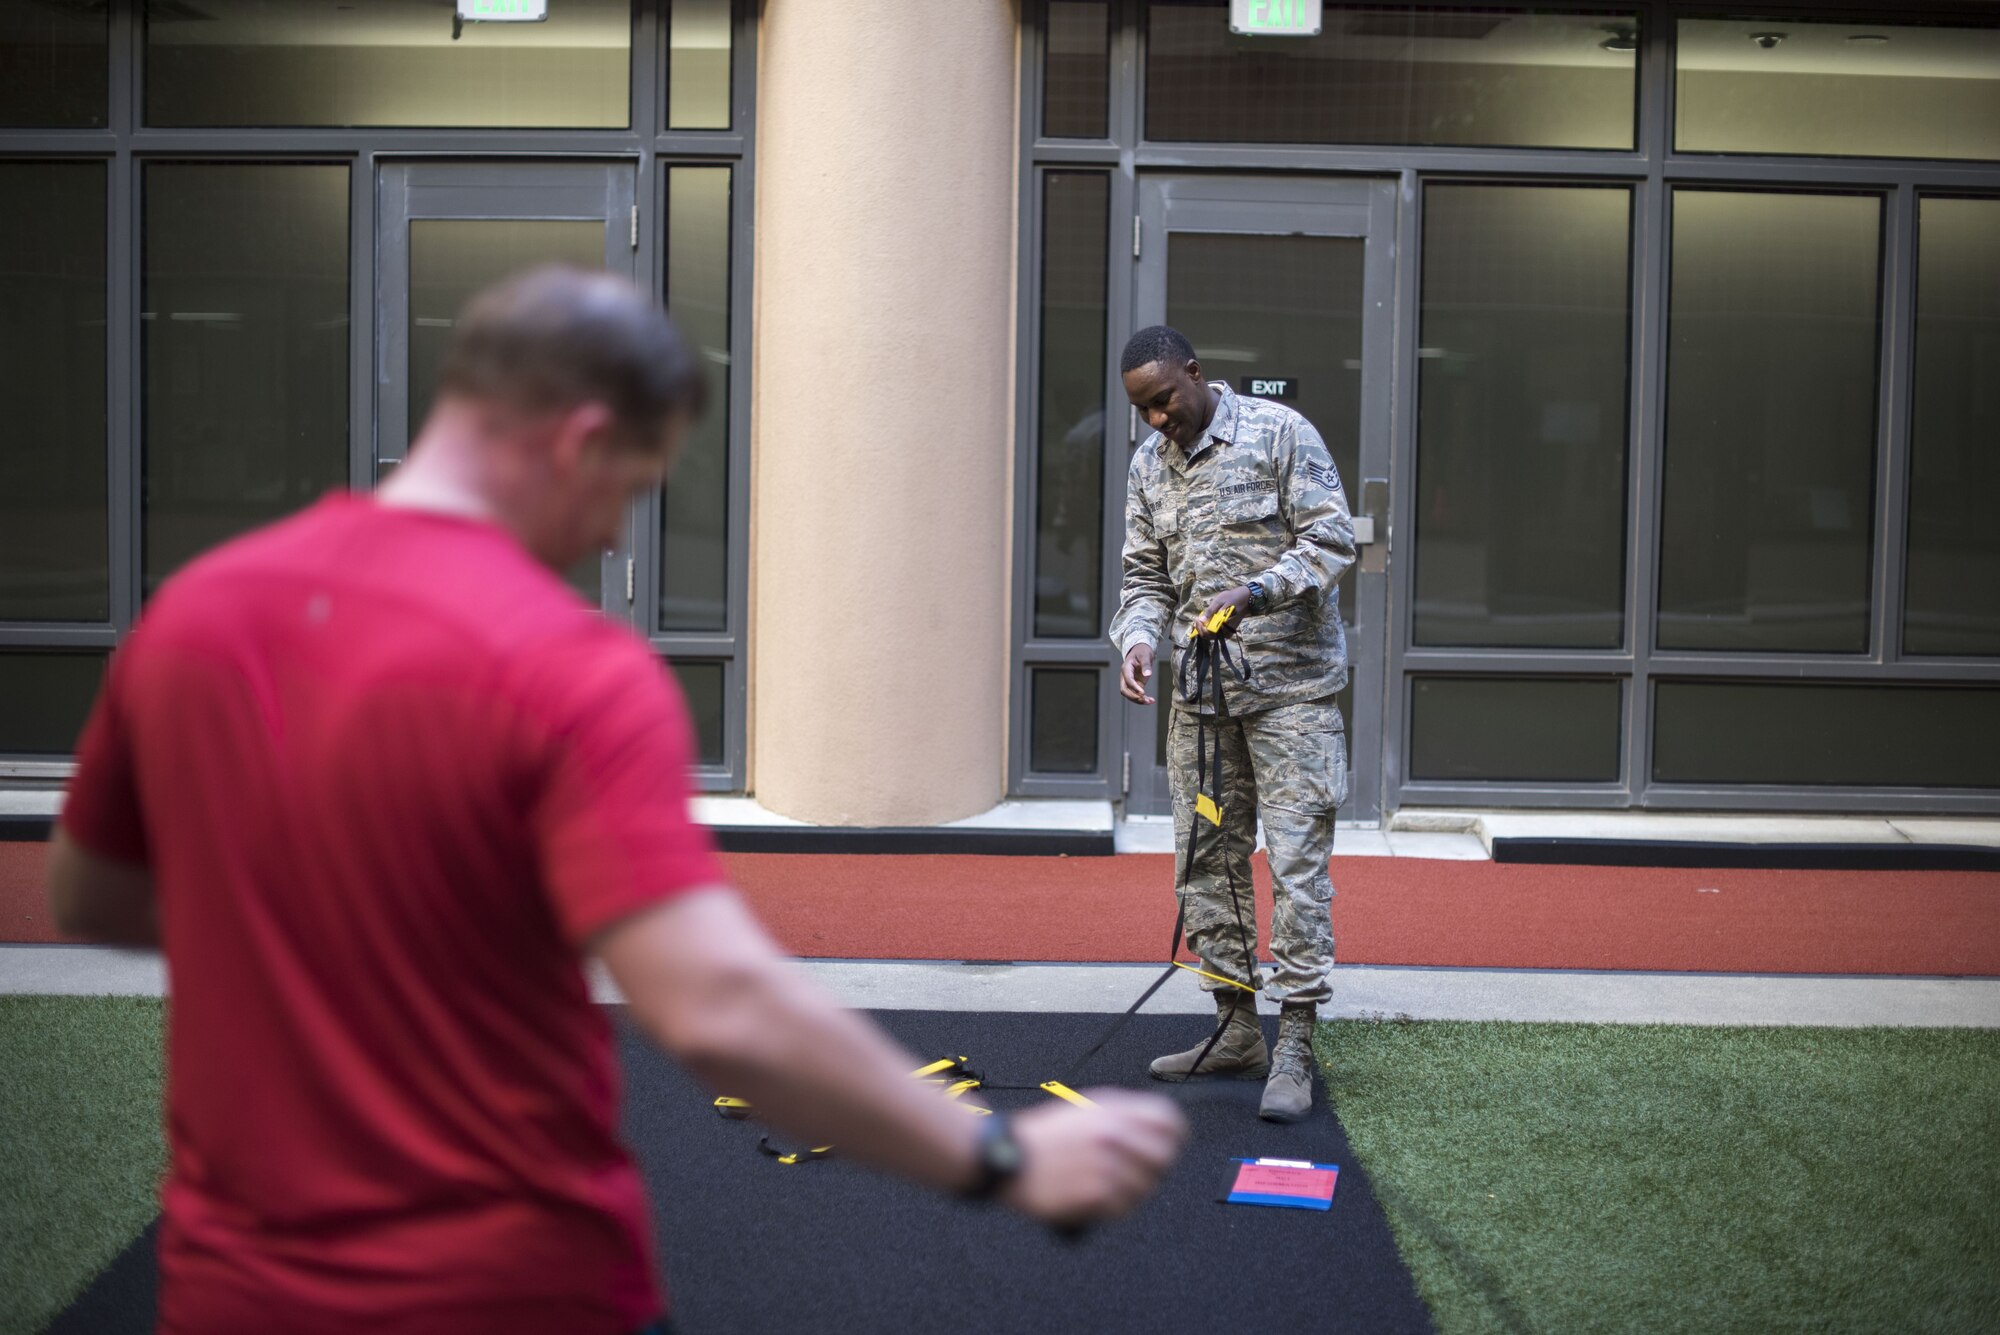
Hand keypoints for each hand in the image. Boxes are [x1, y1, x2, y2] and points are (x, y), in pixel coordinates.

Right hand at [1000, 1090, 1188, 1225]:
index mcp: (1112, 1111)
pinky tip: (1091, 1195)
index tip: (1170, 1144)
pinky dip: (1111, 1207)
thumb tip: (1161, 1127)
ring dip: (1130, 1191)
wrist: (1008, 1158)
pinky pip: (1123, 1208)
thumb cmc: (1044, 1137)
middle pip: (1165, 1157)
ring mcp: (1106, 1165)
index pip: (1169, 1120)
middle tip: (1138, 1172)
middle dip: (1156, 1167)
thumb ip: (1123, 1116)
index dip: (1175, 1134)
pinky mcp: (1095, 1195)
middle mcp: (1113, 1135)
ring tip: (1103, 1184)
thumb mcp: (1085, 1110)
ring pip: (1145, 1188)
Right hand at [1118, 643, 1155, 704]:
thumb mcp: (1145, 656)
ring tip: (1150, 701)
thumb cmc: (1142, 652)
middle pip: (1124, 690)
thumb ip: (1146, 665)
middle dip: (1134, 696)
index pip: (1127, 680)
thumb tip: (1147, 674)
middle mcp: (1125, 676)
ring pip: (1130, 694)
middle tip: (1144, 699)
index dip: (1134, 687)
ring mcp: (1130, 681)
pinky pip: (1136, 694)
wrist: (1141, 651)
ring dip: (1138, 700)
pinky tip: (1151, 700)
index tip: (1142, 692)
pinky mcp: (1135, 684)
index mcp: (1126, 668)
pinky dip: (1143, 699)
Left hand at [1199, 586, 1255, 637]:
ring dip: (1204, 630)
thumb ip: (1210, 611)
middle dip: (1200, 630)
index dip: (1199, 628)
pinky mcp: (1229, 629)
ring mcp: (1228, 631)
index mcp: (1224, 625)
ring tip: (1200, 621)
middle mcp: (1226, 631)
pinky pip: (1218, 633)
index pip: (1208, 633)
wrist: (1247, 597)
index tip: (1197, 619)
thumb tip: (1201, 620)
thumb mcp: (1219, 601)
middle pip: (1209, 637)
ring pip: (1212, 636)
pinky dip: (1210, 629)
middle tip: (1196, 620)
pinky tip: (1207, 622)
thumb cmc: (1233, 597)